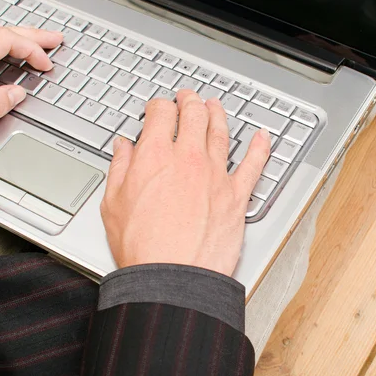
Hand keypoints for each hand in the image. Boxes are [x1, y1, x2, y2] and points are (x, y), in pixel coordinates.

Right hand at [101, 90, 270, 276]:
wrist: (172, 278)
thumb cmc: (143, 248)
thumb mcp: (113, 204)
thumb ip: (120, 168)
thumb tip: (123, 148)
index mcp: (155, 156)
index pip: (161, 115)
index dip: (159, 106)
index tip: (159, 108)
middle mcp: (189, 159)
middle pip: (194, 115)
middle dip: (189, 101)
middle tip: (188, 97)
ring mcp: (216, 175)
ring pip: (221, 132)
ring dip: (218, 114)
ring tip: (215, 106)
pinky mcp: (237, 196)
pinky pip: (254, 165)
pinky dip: (261, 148)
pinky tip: (262, 137)